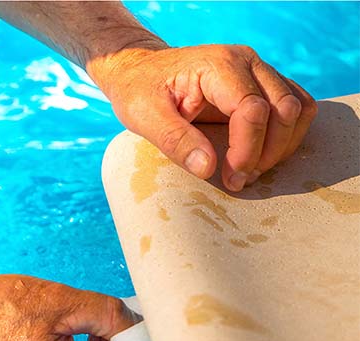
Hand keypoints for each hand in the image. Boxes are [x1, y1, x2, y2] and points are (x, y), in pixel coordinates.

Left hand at [90, 44, 317, 191]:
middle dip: (267, 152)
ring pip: (298, 108)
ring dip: (282, 146)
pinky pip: (295, 107)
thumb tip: (209, 169)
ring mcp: (257, 72)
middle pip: (284, 109)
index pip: (252, 108)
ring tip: (250, 170)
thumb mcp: (145, 117)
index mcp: (217, 66)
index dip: (246, 150)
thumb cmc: (140, 91)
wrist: (142, 72)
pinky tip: (260, 156)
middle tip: (239, 179)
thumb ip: (175, 141)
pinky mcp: (260, 85)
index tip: (230, 177)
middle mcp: (246, 62)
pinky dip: (287, 136)